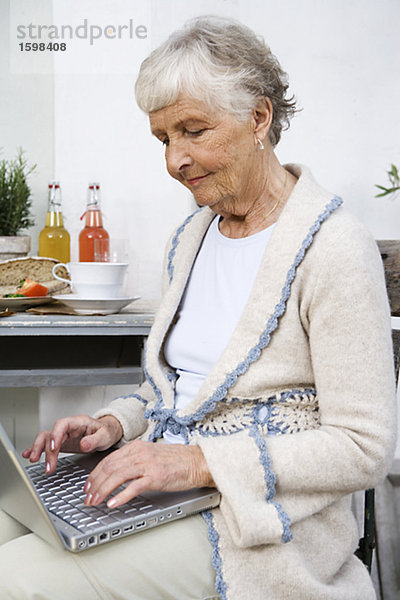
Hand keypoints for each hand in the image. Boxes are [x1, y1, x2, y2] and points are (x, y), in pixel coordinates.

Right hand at [22, 414, 122, 473]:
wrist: (107, 432)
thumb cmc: (106, 431)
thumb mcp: (106, 435)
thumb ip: (95, 440)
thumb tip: (84, 444)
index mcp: (78, 422)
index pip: (62, 424)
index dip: (55, 435)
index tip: (53, 448)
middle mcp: (68, 427)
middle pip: (51, 433)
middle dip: (45, 448)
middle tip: (47, 465)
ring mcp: (63, 435)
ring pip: (45, 439)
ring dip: (38, 449)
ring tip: (34, 460)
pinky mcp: (61, 443)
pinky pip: (46, 444)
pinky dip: (37, 449)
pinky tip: (29, 455)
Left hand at [83, 440, 214, 507]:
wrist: (197, 462)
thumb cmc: (176, 461)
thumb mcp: (150, 455)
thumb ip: (133, 461)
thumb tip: (115, 474)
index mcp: (136, 447)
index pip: (108, 460)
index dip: (94, 474)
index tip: (87, 486)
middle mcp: (139, 453)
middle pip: (109, 468)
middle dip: (94, 484)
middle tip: (87, 497)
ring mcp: (147, 464)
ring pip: (117, 476)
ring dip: (103, 491)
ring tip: (95, 502)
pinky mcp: (156, 477)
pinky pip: (133, 487)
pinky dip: (120, 496)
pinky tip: (112, 503)